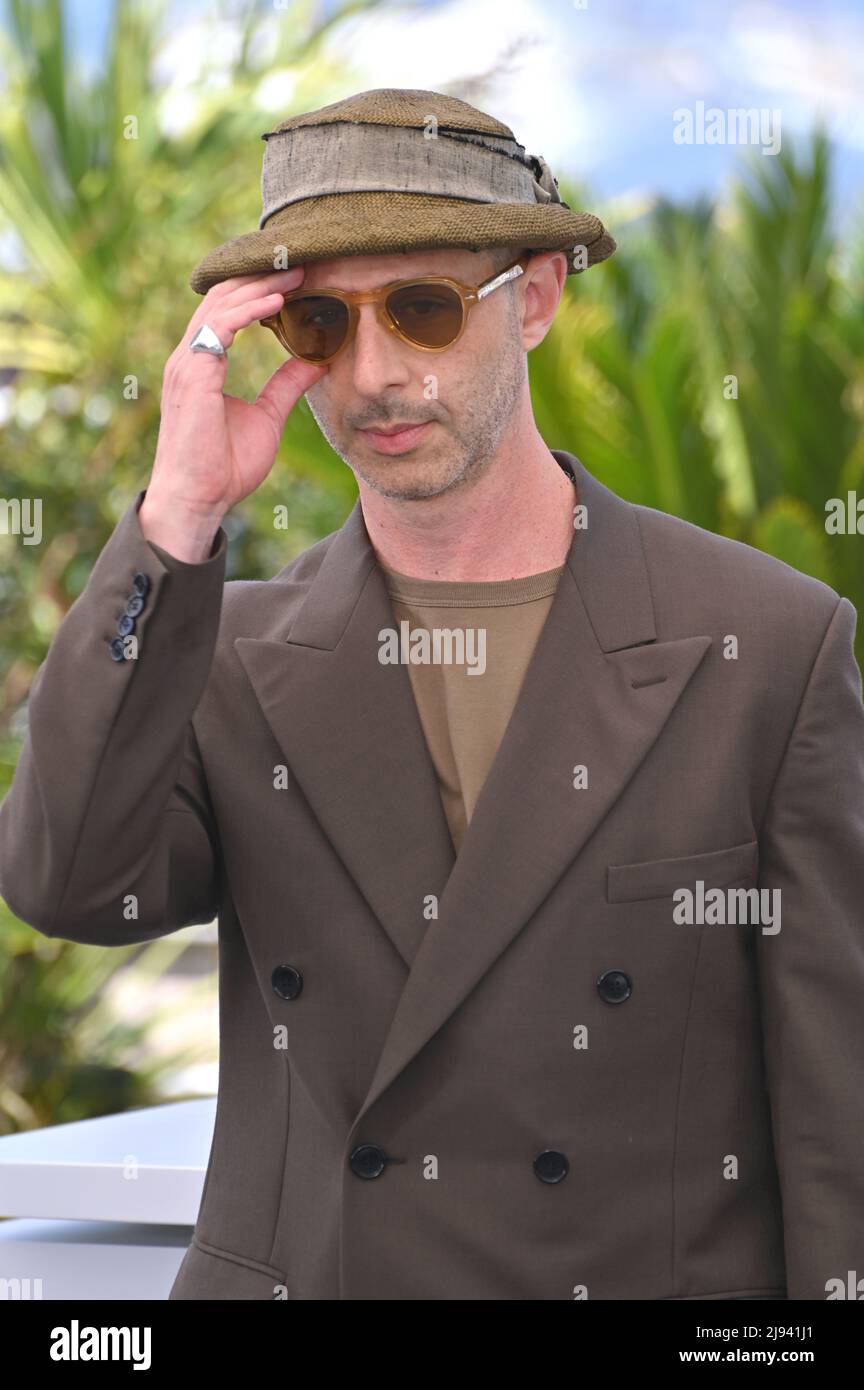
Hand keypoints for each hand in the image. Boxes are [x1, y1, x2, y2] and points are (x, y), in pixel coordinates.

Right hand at [144, 267, 327, 531]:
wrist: (198, 499)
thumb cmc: (224, 467)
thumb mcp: (267, 417)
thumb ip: (287, 385)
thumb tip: (317, 360)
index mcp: (202, 363)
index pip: (226, 310)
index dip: (258, 289)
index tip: (295, 278)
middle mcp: (189, 356)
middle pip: (222, 297)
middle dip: (260, 275)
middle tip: (300, 262)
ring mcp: (187, 363)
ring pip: (221, 304)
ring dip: (259, 284)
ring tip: (295, 272)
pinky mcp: (192, 374)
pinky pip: (220, 327)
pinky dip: (249, 309)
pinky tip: (278, 301)